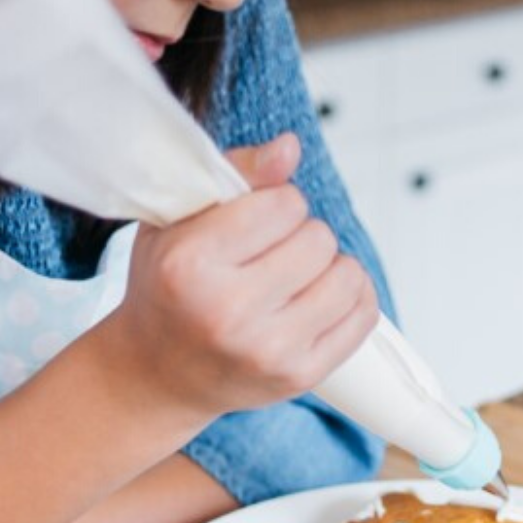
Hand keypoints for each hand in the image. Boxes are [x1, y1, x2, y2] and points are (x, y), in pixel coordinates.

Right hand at [100, 132, 378, 422]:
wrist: (159, 374)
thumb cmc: (169, 292)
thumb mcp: (178, 220)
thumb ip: (236, 174)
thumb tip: (290, 147)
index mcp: (189, 264)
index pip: (284, 204)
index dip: (277, 204)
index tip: (256, 224)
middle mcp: (228, 311)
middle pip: (319, 239)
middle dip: (303, 237)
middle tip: (273, 256)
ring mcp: (268, 349)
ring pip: (348, 276)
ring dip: (330, 268)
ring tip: (297, 278)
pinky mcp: (299, 375)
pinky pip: (363, 316)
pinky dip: (352, 299)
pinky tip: (321, 299)